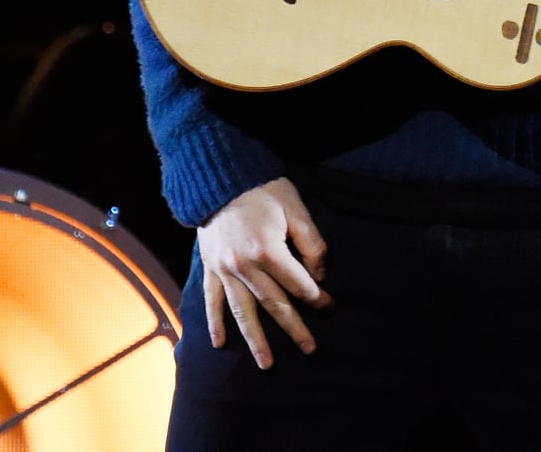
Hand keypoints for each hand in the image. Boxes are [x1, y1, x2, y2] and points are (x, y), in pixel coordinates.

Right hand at [197, 177, 331, 368]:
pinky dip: (215, 323)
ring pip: (243, 311)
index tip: (329, 306)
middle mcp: (244, 267)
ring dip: (256, 339)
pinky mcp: (211, 268)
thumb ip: (311, 243)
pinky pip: (212, 300)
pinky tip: (220, 343)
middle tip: (309, 349)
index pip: (298, 284)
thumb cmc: (262, 189)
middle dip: (294, 327)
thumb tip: (319, 275)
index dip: (317, 297)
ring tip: (266, 363)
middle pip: (274, 304)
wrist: (219, 177)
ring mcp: (224, 270)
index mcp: (268, 251)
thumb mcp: (295, 208)